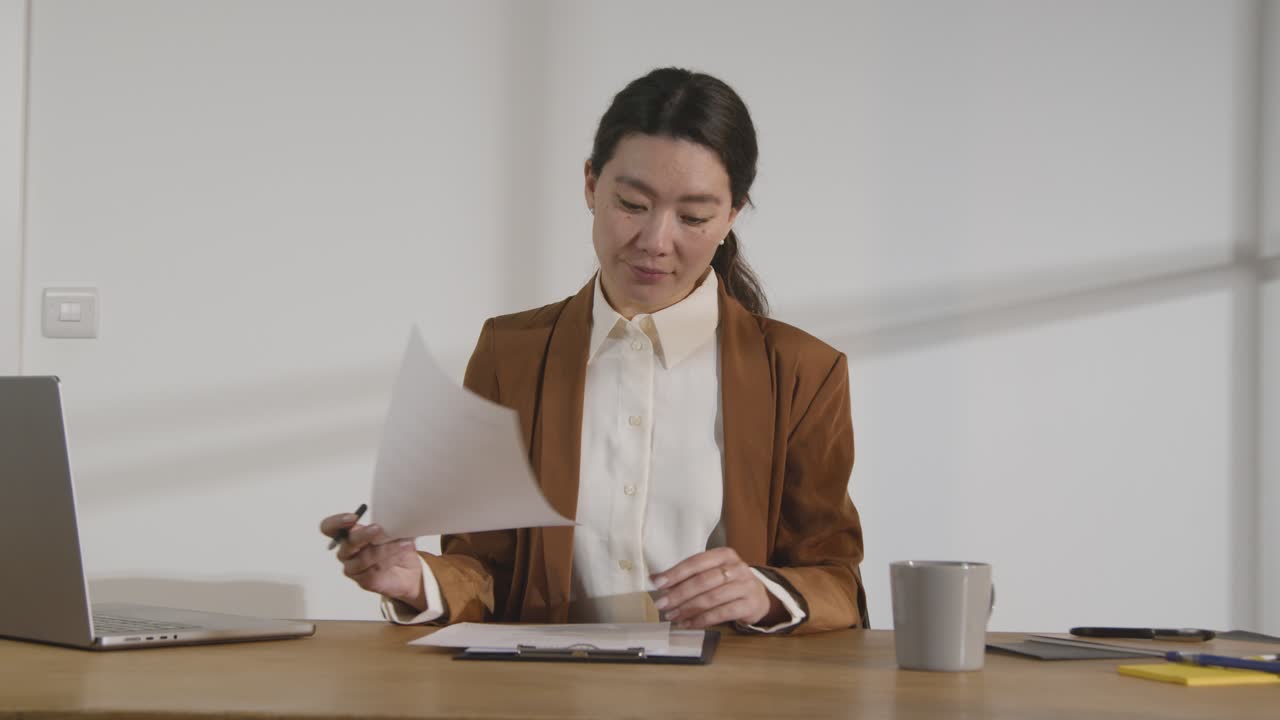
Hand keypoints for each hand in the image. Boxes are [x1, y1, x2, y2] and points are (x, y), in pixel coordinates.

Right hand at [319, 512, 425, 610]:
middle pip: (346, 544)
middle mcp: (347, 552)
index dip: (336, 522)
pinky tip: (400, 555)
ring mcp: (353, 568)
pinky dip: (388, 561)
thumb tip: (393, 512)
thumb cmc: (395, 547)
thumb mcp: (393, 529)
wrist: (408, 572)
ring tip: (402, 543)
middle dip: (362, 535)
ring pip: (363, 558)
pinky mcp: (363, 581)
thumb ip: (387, 521)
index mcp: (349, 535)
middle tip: (378, 528)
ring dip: (384, 549)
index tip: (353, 518)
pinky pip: (372, 572)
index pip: (329, 528)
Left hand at [650, 547, 783, 628]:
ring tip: (672, 616)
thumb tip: (656, 579)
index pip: (696, 562)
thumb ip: (688, 575)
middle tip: (661, 604)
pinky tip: (688, 624)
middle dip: (679, 594)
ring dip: (688, 609)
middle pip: (702, 581)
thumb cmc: (729, 583)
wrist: (758, 597)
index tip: (657, 583)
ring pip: (711, 598)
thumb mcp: (712, 573)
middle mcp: (736, 568)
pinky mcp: (749, 605)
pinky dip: (702, 620)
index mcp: (724, 555)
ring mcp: (745, 586)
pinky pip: (721, 614)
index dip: (675, 573)